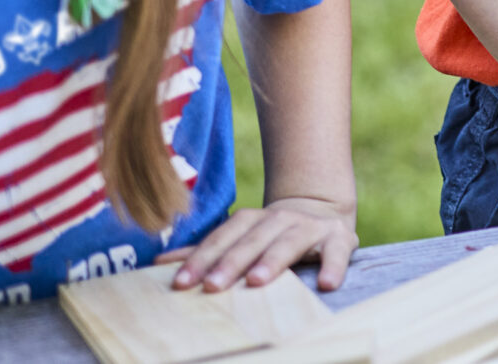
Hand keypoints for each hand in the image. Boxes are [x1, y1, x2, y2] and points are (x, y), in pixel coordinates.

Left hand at [160, 196, 355, 292]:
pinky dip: (333, 265)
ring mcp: (311, 226)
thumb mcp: (240, 237)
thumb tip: (158, 263)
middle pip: (252, 240)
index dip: (202, 258)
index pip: (223, 238)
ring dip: (273, 260)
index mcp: (253, 219)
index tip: (182, 282)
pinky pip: (338, 250)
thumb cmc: (271, 235)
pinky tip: (325, 283)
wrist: (321, 211)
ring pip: (289, 242)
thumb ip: (206, 250)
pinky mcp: (340, 237)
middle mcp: (280, 219)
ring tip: (256, 281)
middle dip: (231, 262)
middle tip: (212, 286)